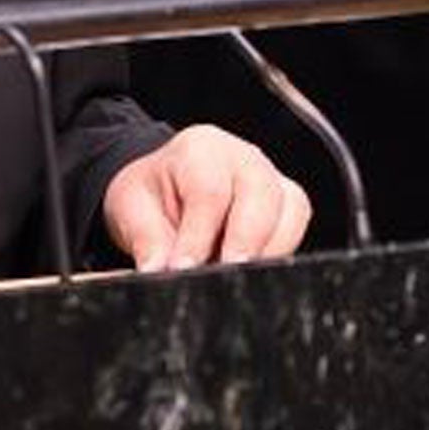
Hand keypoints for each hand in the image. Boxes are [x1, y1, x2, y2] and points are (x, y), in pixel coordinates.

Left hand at [102, 124, 311, 271]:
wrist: (167, 186)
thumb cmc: (154, 191)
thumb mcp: (133, 208)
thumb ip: (147, 240)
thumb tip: (157, 272)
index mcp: (201, 148)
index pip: (209, 192)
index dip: (199, 236)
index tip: (183, 269)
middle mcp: (244, 158)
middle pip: (261, 195)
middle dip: (244, 243)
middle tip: (222, 277)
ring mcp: (272, 178)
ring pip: (291, 211)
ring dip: (267, 251)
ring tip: (236, 280)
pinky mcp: (287, 205)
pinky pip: (295, 229)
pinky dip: (278, 254)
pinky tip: (250, 274)